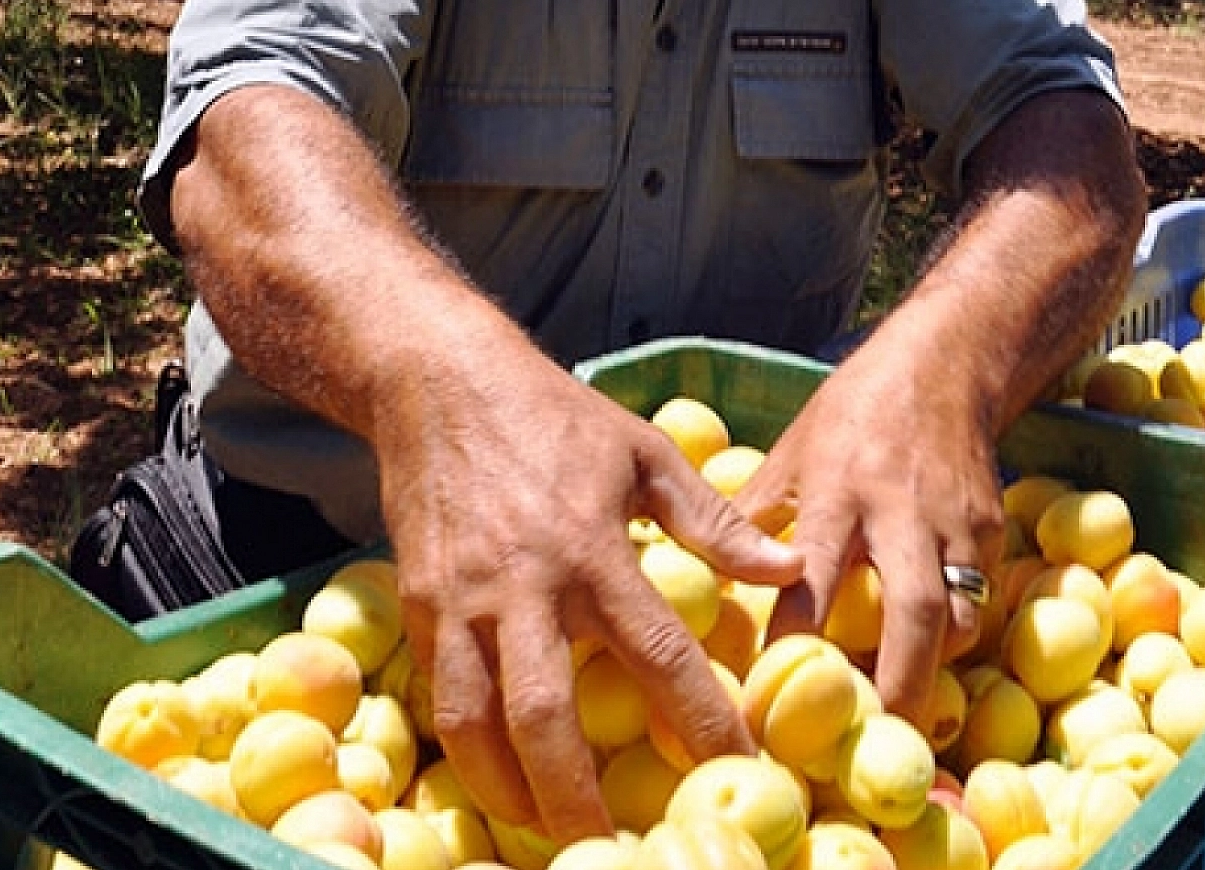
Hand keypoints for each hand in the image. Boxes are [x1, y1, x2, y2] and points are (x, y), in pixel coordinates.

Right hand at [373, 345, 801, 842]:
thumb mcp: (644, 452)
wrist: (438, 381)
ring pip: (479, 720)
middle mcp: (526, 586)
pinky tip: (496, 780)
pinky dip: (465, 749)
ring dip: (511, 792)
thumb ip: (712, 521)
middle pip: (550, 717)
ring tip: (548, 836)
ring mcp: (463, 600)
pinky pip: (439, 693)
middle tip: (615, 848)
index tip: (741, 769)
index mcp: (594, 549)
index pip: (659, 654)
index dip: (703, 720)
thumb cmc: (554, 417)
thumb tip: (786, 567)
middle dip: (580, 797)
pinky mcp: (417, 603)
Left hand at [733, 339, 1003, 723]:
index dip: (793, 641)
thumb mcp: (788, 453)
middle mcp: (900, 510)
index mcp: (835, 489)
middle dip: (896, 684)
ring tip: (899, 717)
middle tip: (873, 742)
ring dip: (932, 671)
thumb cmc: (851, 413)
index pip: (811, 577)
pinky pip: (977, 600)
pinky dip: (954, 638)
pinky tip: (927, 663)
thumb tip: (691, 579)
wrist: (947, 363)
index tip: (766, 699)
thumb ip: (751, 518)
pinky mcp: (993, 532)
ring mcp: (955, 524)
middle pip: (911, 612)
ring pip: (958, 616)